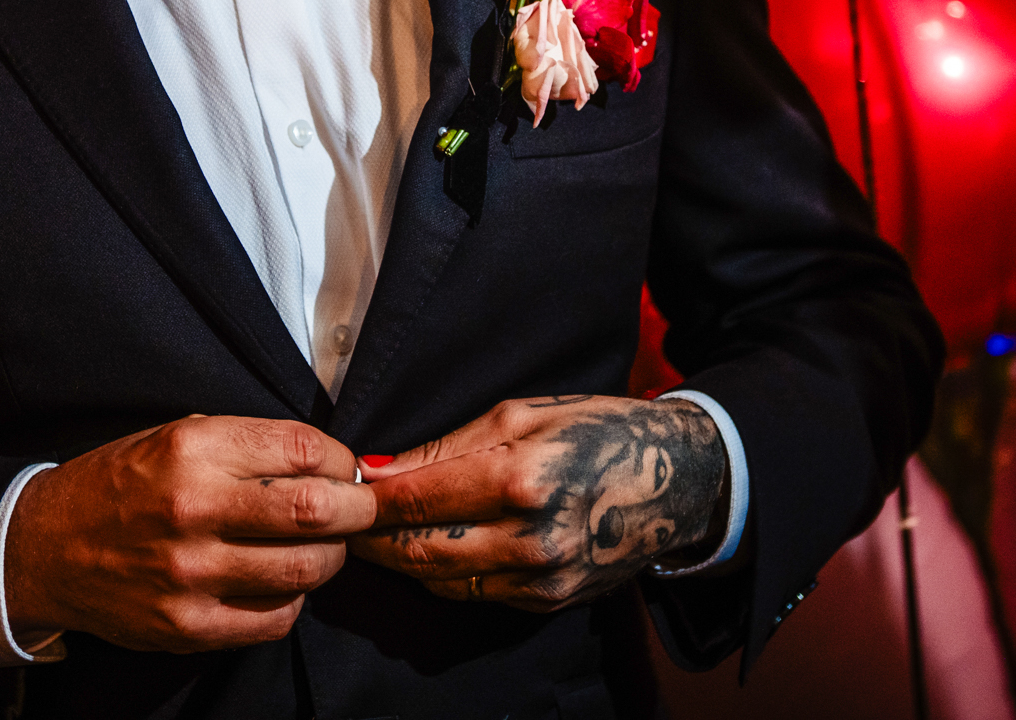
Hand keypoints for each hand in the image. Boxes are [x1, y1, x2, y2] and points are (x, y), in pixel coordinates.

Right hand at [2, 415, 374, 652]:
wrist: (44, 548)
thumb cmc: (120, 485)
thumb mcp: (177, 436)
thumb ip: (250, 446)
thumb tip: (331, 462)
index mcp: (191, 448)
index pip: (303, 449)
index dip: (341, 458)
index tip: (345, 466)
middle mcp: (191, 508)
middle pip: (317, 509)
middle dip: (356, 508)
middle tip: (360, 507)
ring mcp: (189, 574)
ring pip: (306, 568)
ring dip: (331, 556)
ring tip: (322, 545)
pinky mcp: (187, 626)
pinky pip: (276, 618)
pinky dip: (294, 598)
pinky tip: (281, 580)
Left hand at [349, 395, 725, 611]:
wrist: (675, 481)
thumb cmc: (596, 430)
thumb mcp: (521, 413)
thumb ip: (446, 447)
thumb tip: (377, 471)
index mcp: (522, 478)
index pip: (417, 499)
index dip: (368, 499)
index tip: (340, 488)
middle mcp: (531, 537)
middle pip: (419, 550)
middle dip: (371, 537)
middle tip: (340, 518)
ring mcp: (541, 578)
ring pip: (440, 579)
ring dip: (399, 560)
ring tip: (373, 534)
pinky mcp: (547, 602)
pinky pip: (472, 594)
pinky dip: (439, 574)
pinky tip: (424, 549)